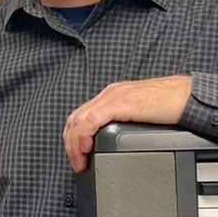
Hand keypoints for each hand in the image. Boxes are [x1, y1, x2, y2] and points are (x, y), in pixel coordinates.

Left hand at [63, 75, 191, 172]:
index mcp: (111, 96)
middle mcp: (108, 95)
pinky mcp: (121, 103)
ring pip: (79, 119)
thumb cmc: (170, 104)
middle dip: (70, 142)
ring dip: (74, 143)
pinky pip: (92, 119)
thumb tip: (114, 143)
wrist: (188, 96)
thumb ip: (124, 122)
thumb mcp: (138, 113)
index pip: (81, 115)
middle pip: (75, 118)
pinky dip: (84, 135)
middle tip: (76, 161)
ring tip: (79, 160)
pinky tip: (86, 148)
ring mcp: (113, 97)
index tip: (77, 154)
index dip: (73, 136)